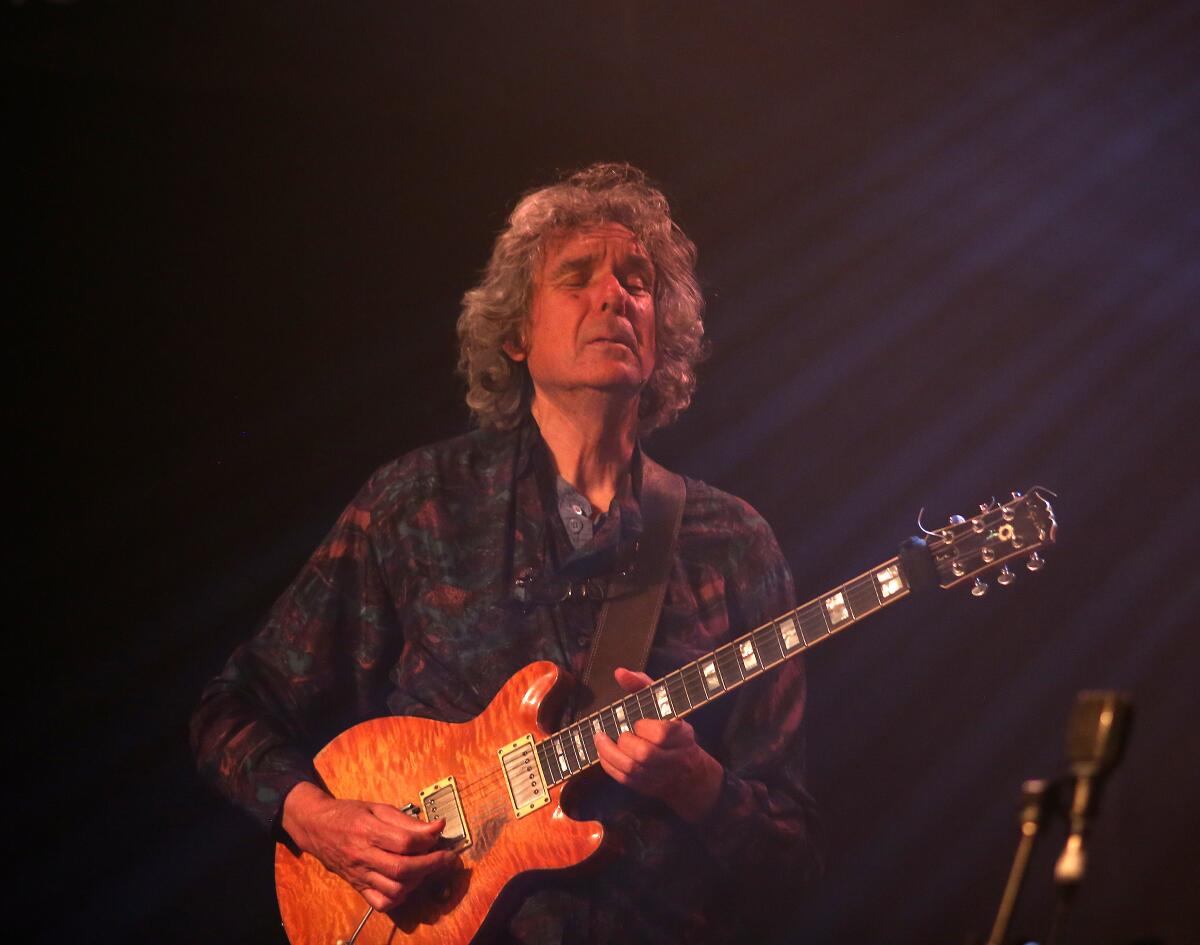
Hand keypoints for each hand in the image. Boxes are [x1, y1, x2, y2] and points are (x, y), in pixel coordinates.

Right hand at [281, 781, 457, 911]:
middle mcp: (362, 856)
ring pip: (394, 889)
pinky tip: (407, 883)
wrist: (316, 828)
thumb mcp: (377, 807)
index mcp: (367, 830)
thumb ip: (406, 820)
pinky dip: (399, 897)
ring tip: (426, 867)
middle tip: (446, 857)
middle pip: (402, 869)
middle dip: (431, 864)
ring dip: (417, 880)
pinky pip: (381, 903)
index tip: (441, 832)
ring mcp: (360, 875)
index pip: (404, 842)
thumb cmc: (348, 814)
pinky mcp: (358, 887)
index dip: (428, 840)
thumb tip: (437, 826)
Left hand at [592, 667, 724, 822]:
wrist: (687, 769)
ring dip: (610, 753)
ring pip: (632, 770)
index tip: (638, 722)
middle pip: (645, 754)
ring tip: (600, 740)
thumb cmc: (670, 726)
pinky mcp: (647, 787)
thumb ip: (641, 685)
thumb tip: (620, 673)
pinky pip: (624, 779)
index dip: (645, 728)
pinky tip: (603, 753)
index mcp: (682, 734)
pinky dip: (609, 765)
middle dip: (624, 742)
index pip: (663, 733)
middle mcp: (674, 758)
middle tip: (616, 733)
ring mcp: (661, 775)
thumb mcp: (661, 702)